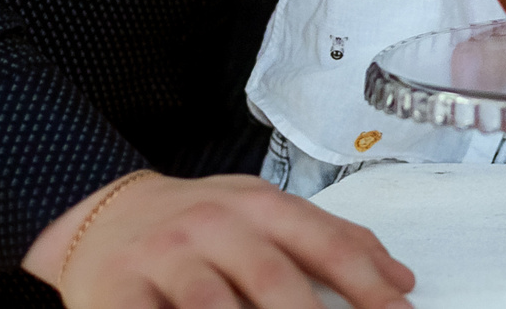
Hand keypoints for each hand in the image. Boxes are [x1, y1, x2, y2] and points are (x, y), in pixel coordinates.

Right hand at [26, 170, 414, 308]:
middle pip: (272, 278)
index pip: (325, 244)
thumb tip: (400, 279)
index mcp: (260, 205)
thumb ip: (331, 240)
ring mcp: (164, 255)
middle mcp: (214, 223)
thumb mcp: (265, 214)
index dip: (367, 285)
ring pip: (210, 304)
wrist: (105, 216)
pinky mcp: (117, 288)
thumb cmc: (201, 222)